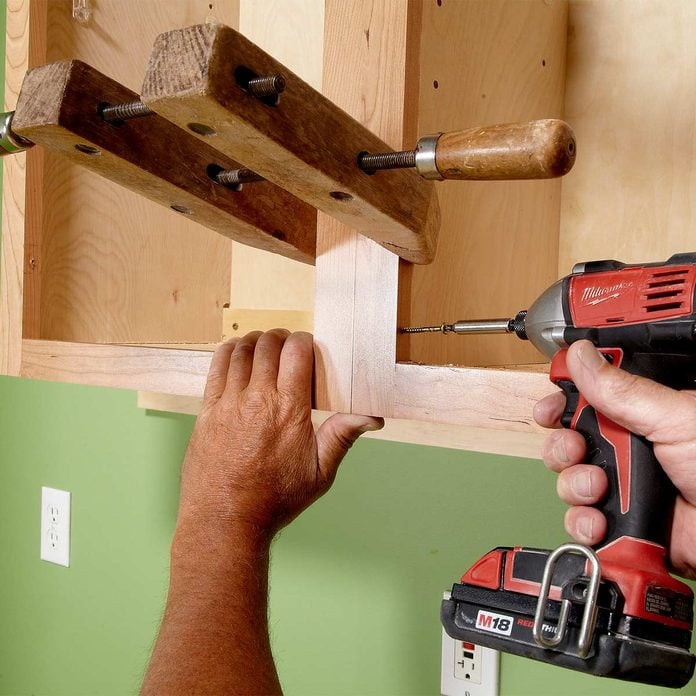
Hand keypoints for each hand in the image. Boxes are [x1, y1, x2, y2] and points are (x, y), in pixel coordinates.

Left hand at [177, 329, 383, 538]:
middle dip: (280, 338)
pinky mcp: (207, 410)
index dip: (303, 341)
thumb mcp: (319, 474)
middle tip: (286, 345)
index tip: (307, 346)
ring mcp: (229, 403)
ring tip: (263, 346)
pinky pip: (216, 367)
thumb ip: (342, 437)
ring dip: (255, 341)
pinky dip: (228, 352)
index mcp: (289, 410)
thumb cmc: (274, 500)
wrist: (226, 519)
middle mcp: (258, 399)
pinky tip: (236, 351)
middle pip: (268, 346)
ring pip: (242, 351)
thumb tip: (372, 417)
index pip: (296, 352)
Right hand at [534, 340, 695, 578]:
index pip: (587, 400)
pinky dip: (583, 524)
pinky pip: (579, 521)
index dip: (562, 403)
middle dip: (563, 447)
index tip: (550, 410)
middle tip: (578, 450)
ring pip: (568, 480)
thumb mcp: (676, 418)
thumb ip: (623, 390)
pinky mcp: (619, 524)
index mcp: (641, 416)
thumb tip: (580, 356)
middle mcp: (628, 450)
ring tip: (599, 489)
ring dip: (575, 485)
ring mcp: (622, 488)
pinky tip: (600, 522)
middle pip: (567, 439)